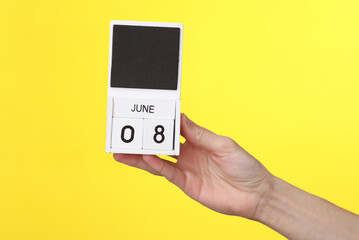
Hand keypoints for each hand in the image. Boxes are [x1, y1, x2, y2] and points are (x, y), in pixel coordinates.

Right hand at [114, 114, 273, 218]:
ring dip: (140, 155)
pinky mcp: (187, 184)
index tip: (146, 111)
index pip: (174, 128)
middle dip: (143, 139)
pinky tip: (144, 158)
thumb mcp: (223, 145)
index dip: (161, 120)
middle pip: (160, 144)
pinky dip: (155, 166)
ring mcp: (186, 169)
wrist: (255, 194)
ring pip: (158, 160)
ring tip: (121, 150)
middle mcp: (188, 154)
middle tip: (124, 132)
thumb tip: (180, 117)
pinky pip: (168, 173)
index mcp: (198, 140)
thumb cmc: (244, 166)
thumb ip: (199, 134)